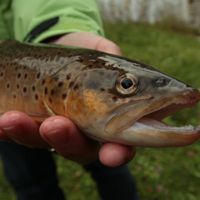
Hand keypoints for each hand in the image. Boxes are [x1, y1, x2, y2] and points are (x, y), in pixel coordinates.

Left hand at [0, 32, 134, 166]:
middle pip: (77, 148)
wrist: (59, 50)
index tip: (112, 155)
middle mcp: (82, 131)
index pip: (118, 145)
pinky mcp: (30, 124)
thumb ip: (109, 54)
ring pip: (43, 143)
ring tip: (13, 119)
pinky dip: (6, 131)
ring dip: (28, 134)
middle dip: (67, 141)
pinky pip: (16, 133)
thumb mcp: (99, 51)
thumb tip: (113, 52)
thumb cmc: (85, 56)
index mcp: (108, 121)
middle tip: (56, 125)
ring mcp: (55, 130)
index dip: (117, 154)